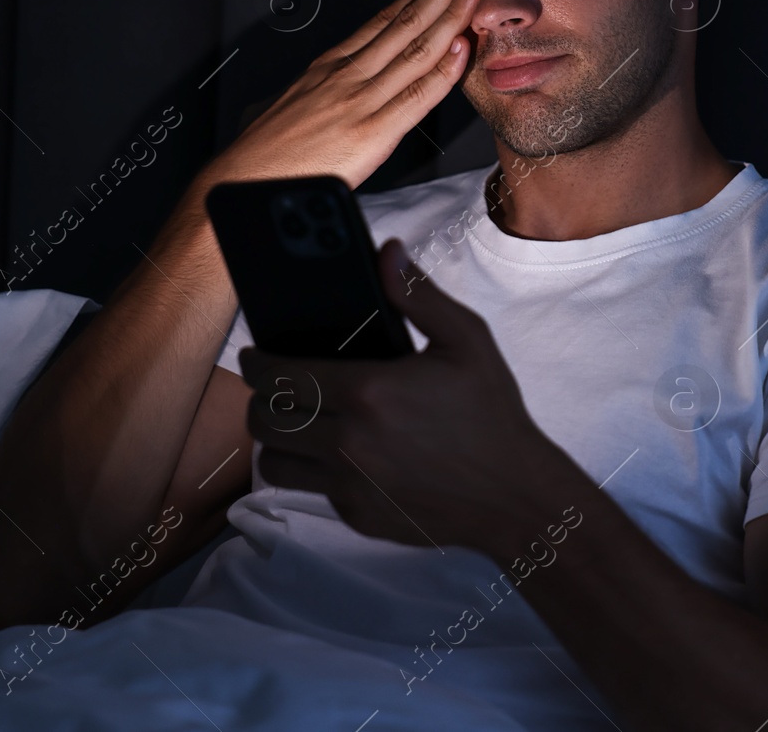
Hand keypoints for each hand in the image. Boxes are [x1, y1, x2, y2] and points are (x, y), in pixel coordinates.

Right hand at [212, 0, 481, 190]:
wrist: (246, 183)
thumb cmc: (264, 153)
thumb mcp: (287, 104)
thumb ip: (314, 92)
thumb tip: (316, 91)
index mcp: (328, 66)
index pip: (382, 21)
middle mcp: (346, 74)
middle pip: (403, 23)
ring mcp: (360, 100)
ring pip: (415, 49)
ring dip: (450, 15)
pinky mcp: (371, 132)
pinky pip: (417, 96)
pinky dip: (444, 71)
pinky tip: (462, 48)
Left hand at [237, 238, 566, 554]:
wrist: (515, 496)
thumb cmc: (491, 413)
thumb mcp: (466, 340)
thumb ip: (418, 294)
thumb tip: (386, 252)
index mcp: (369, 391)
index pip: (278, 375)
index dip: (255, 362)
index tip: (253, 355)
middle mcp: (350, 441)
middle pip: (265, 419)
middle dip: (258, 398)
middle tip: (271, 388)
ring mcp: (350, 484)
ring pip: (274, 461)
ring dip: (276, 440)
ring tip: (295, 421)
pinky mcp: (356, 515)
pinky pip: (310, 490)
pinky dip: (313, 471)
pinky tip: (337, 453)